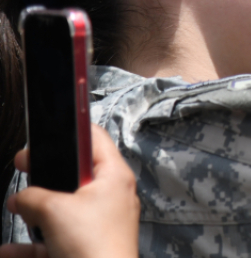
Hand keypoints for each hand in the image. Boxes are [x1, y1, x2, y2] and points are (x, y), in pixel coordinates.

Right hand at [0, 125, 139, 257]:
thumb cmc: (93, 246)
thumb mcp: (54, 211)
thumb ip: (32, 197)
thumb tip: (21, 198)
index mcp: (113, 177)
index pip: (95, 139)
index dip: (69, 132)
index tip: (43, 135)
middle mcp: (109, 197)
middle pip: (74, 175)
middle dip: (45, 176)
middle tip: (23, 168)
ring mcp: (98, 224)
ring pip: (60, 211)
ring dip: (33, 213)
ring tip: (14, 208)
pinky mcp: (85, 248)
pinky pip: (52, 241)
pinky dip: (29, 246)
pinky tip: (6, 251)